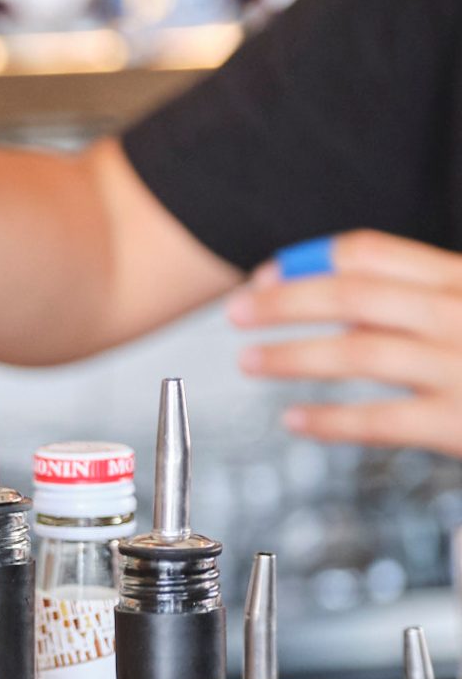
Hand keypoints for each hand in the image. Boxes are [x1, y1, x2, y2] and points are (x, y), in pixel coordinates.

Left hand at [229, 230, 461, 455]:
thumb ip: (412, 301)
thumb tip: (328, 299)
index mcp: (460, 279)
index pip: (369, 254)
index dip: (306, 263)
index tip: (265, 277)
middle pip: (353, 296)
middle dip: (284, 303)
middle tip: (238, 312)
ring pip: (358, 352)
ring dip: (292, 356)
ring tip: (249, 361)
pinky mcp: (458, 423)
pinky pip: (380, 420)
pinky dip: (330, 420)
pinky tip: (295, 419)